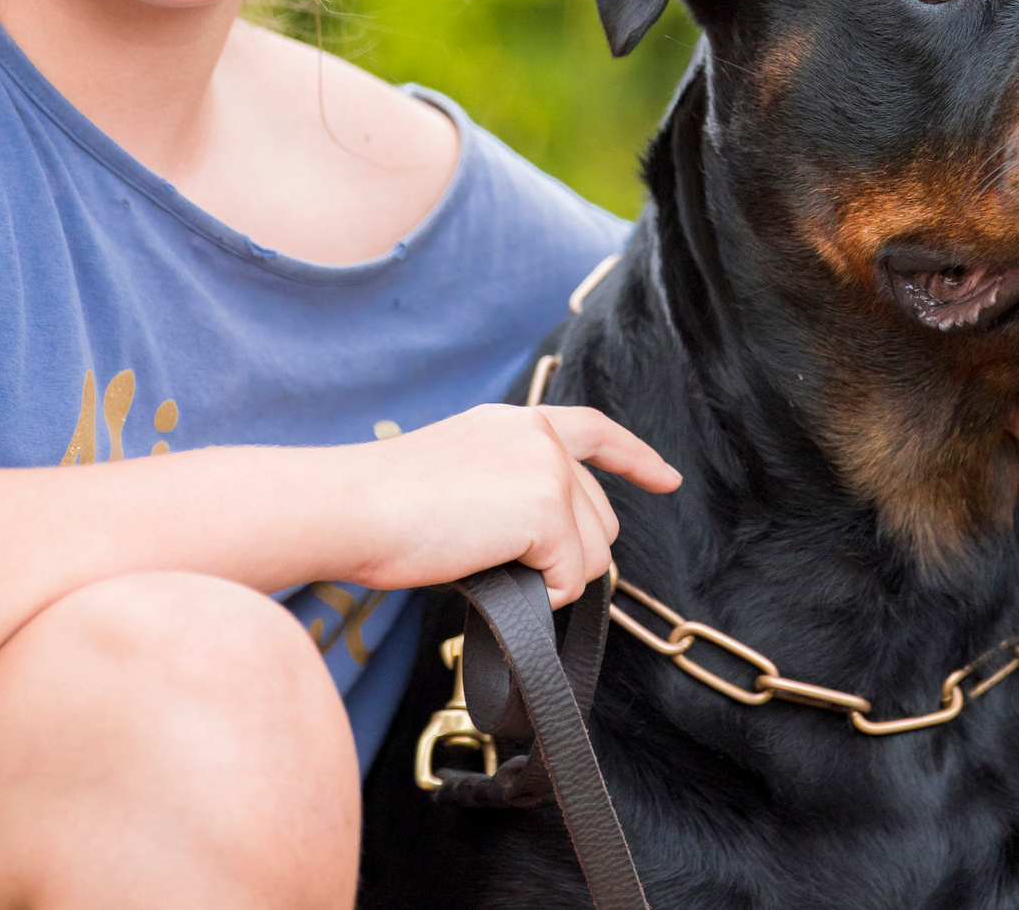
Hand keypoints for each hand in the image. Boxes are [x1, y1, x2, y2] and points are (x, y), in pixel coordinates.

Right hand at [340, 404, 681, 605]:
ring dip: (550, 578)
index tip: (666, 478)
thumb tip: (545, 547)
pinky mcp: (547, 509)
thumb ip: (509, 490)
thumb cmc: (381, 507)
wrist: (351, 506)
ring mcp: (549, 470)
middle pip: (601, 518)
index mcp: (515, 423)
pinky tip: (491, 575)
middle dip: (571, 557)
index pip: (594, 430)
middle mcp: (541, 436)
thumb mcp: (457, 477)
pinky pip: (570, 580)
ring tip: (486, 563)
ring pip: (594, 555)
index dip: (635, 458)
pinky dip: (538, 595)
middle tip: (507, 566)